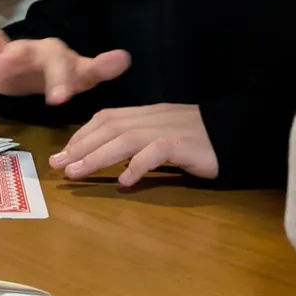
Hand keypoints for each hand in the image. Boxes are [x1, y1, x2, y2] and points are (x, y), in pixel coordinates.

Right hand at [0, 30, 129, 103]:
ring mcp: (6, 49)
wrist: (30, 71)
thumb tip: (125, 57)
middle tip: (6, 69)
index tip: (59, 101)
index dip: (60, 79)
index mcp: (55, 55)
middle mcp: (30, 48)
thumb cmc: (56, 74)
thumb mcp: (79, 75)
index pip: (61, 62)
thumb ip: (99, 68)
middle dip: (17, 59)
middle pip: (28, 50)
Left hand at [48, 104, 218, 185]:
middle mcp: (153, 117)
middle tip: (58, 165)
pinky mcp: (184, 145)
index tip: (63, 152)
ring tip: (77, 172)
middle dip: (80, 145)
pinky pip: (156, 153)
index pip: (106, 118)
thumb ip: (138, 142)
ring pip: (125, 139)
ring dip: (97, 156)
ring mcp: (168, 129)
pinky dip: (137, 166)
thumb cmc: (199, 139)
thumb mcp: (163, 136)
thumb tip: (111, 160)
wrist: (237, 132)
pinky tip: (124, 182)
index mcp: (146, 113)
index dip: (82, 134)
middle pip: (109, 127)